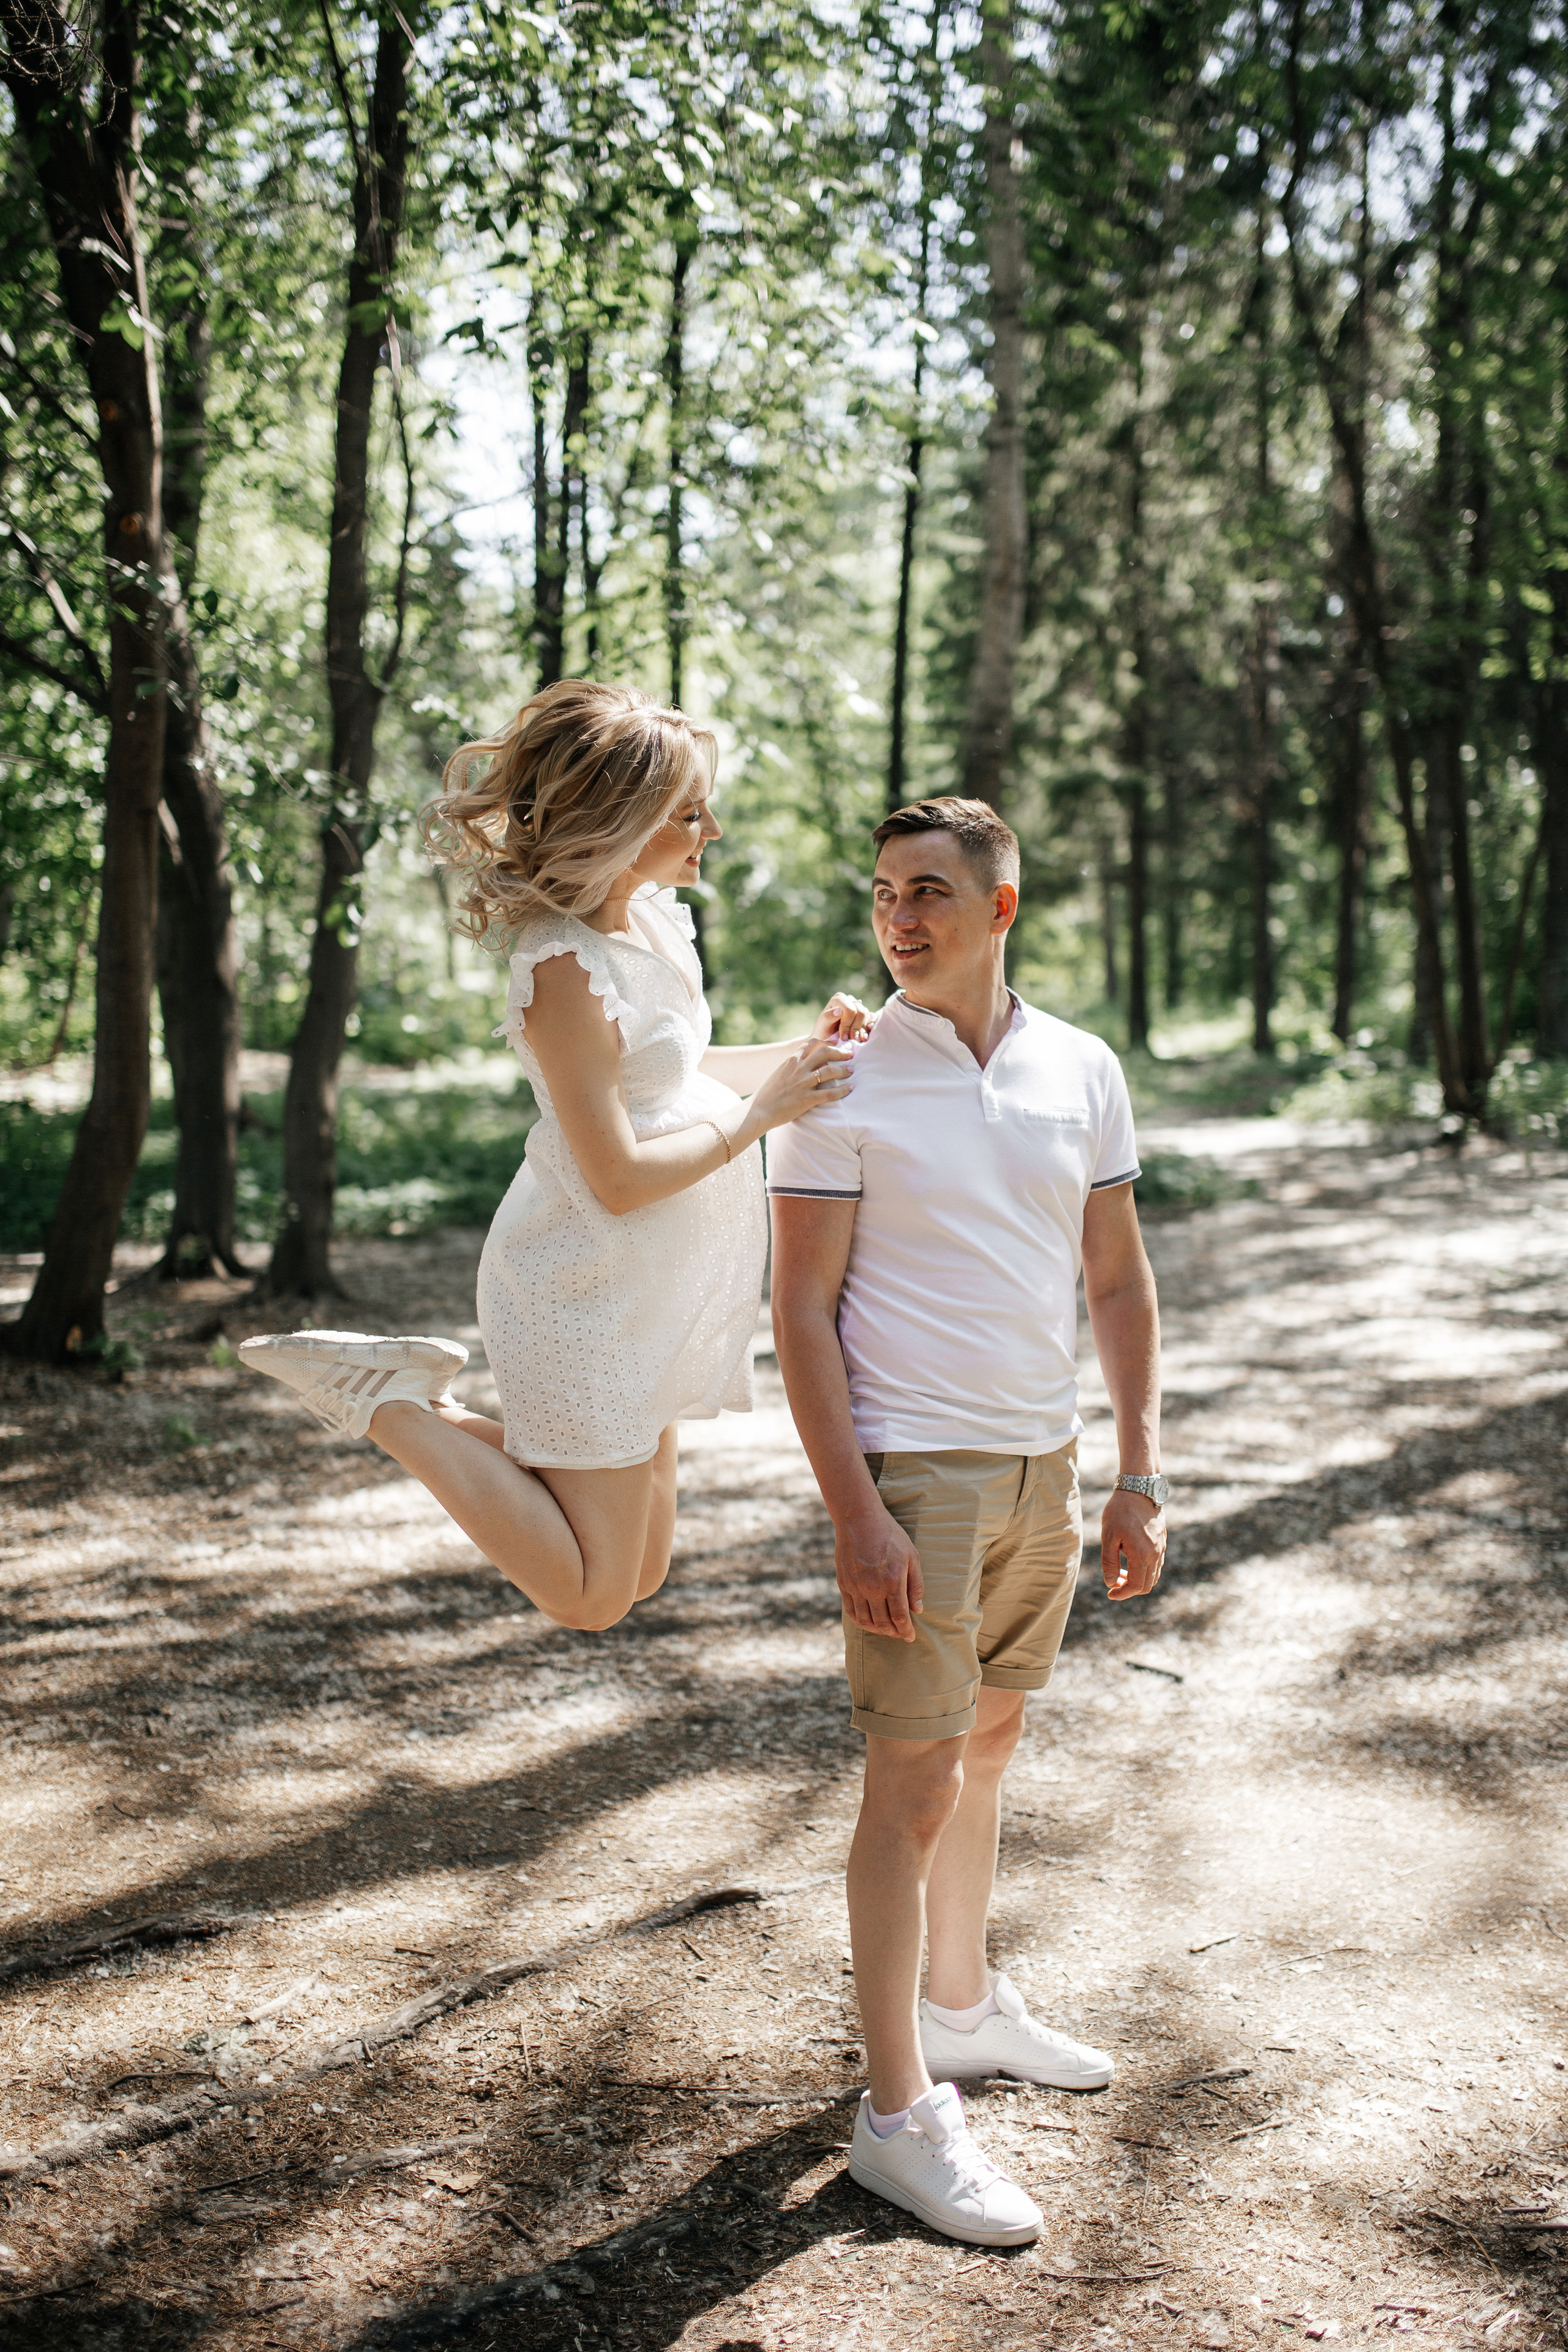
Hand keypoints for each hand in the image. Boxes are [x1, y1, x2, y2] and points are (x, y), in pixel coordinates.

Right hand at [747, 1038, 852, 1134]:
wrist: (759, 1110)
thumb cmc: (768, 1094)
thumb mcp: (779, 1073)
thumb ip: (792, 1066)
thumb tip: (803, 1063)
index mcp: (791, 1060)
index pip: (812, 1043)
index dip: (827, 1041)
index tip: (836, 1044)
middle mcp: (798, 1068)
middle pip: (824, 1052)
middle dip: (840, 1052)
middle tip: (850, 1055)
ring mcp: (802, 1083)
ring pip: (829, 1071)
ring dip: (843, 1070)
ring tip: (851, 1071)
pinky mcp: (806, 1099)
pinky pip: (829, 1093)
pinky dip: (842, 1090)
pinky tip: (850, 1089)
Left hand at [811, 991, 871, 1043]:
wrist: (828, 1039)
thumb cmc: (823, 1030)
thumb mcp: (822, 1024)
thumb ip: (828, 1016)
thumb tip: (840, 1010)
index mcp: (839, 999)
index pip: (850, 1009)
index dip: (848, 1024)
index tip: (843, 1036)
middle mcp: (851, 1000)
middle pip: (861, 1012)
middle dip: (856, 1028)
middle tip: (850, 1039)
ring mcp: (859, 1007)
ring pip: (867, 1016)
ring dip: (862, 1030)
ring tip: (856, 1040)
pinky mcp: (866, 1016)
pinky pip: (873, 1019)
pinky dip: (870, 1027)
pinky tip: (865, 1035)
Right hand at [835, 1505, 923, 1640]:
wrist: (860, 1519)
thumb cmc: (890, 1535)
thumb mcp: (912, 1556)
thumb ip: (915, 1585)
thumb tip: (917, 1610)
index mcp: (893, 1581)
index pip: (900, 1616)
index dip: (906, 1630)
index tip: (910, 1636)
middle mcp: (873, 1587)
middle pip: (883, 1622)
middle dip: (893, 1632)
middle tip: (900, 1634)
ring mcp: (856, 1587)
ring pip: (866, 1620)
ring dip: (877, 1630)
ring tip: (885, 1630)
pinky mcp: (843, 1583)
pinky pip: (851, 1610)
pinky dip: (860, 1621)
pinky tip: (868, 1622)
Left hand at [1101, 1489, 1165, 1600]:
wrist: (1139, 1489)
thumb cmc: (1120, 1511)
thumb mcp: (1108, 1536)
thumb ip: (1109, 1562)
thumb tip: (1110, 1583)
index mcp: (1142, 1555)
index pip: (1136, 1586)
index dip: (1122, 1594)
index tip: (1110, 1594)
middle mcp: (1155, 1554)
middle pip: (1147, 1585)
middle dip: (1130, 1590)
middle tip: (1114, 1584)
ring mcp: (1161, 1548)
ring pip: (1154, 1576)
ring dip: (1138, 1581)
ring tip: (1120, 1573)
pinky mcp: (1162, 1541)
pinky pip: (1157, 1565)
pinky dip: (1145, 1571)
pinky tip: (1131, 1562)